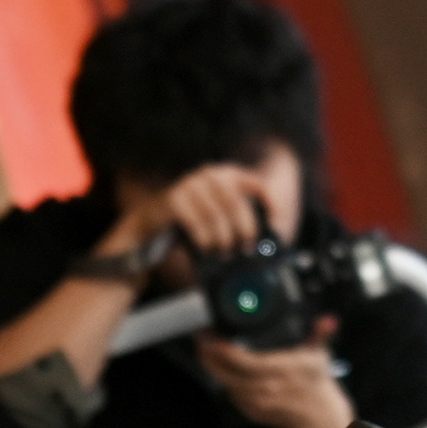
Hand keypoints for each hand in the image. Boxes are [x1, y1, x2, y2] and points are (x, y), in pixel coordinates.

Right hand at [146, 163, 278, 260]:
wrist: (150, 225)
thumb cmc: (190, 224)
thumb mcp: (218, 218)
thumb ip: (237, 222)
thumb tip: (262, 243)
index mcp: (225, 174)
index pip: (257, 184)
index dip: (270, 206)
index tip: (276, 227)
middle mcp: (209, 174)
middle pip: (236, 203)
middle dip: (245, 229)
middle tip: (246, 249)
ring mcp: (189, 184)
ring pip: (216, 214)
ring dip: (223, 238)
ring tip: (224, 253)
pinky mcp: (172, 199)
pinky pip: (194, 221)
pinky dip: (204, 238)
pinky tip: (206, 248)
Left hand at [197, 323, 356, 427]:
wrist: (319, 416)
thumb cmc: (317, 384)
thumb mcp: (320, 356)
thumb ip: (321, 335)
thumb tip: (329, 321)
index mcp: (281, 371)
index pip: (245, 362)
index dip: (224, 350)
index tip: (212, 337)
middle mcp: (266, 388)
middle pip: (228, 374)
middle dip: (210, 358)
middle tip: (201, 341)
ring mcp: (258, 402)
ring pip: (227, 385)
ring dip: (214, 369)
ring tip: (206, 351)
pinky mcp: (253, 411)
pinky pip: (232, 394)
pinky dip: (225, 382)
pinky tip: (220, 369)